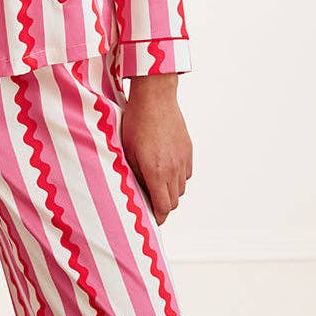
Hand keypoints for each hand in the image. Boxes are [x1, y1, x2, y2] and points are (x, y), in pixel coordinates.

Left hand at [119, 77, 192, 225]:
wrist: (155, 98)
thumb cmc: (136, 122)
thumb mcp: (128, 152)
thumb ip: (135, 175)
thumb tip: (139, 192)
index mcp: (156, 172)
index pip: (163, 207)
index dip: (158, 217)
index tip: (152, 218)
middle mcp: (173, 169)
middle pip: (174, 201)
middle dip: (163, 205)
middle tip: (151, 201)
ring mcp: (183, 159)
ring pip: (181, 188)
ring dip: (171, 191)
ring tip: (157, 183)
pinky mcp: (188, 150)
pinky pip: (186, 173)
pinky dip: (178, 176)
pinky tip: (166, 167)